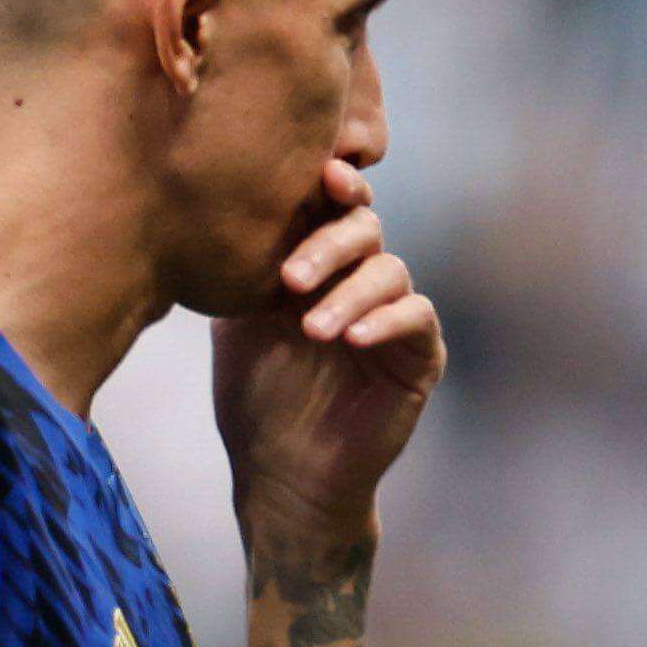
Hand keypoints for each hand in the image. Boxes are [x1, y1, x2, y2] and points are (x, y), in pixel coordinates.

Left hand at [212, 160, 442, 548]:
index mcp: (318, 263)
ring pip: (390, 272)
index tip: (320, 173)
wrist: (283, 474)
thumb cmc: (256, 399)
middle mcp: (359, 280)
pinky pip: (417, 318)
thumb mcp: (237, 323)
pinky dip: (386, 321)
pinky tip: (352, 339)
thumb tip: (226, 205)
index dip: (334, 184)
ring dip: (350, 294)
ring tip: (313, 331)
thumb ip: (245, 265)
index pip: (332, 208)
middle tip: (291, 279)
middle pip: (365, 227)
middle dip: (329, 244)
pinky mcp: (420, 356)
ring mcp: (393, 316)